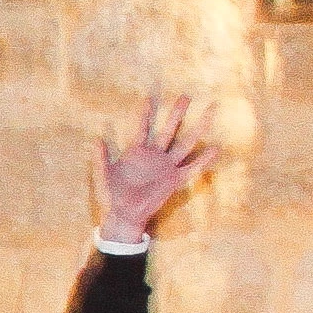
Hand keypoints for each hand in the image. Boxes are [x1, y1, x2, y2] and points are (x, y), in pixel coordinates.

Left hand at [96, 95, 213, 241]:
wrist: (123, 216)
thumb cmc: (111, 196)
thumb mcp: (103, 176)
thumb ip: (101, 158)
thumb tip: (97, 139)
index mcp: (136, 152)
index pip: (142, 128)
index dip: (145, 114)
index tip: (149, 97)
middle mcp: (154, 156)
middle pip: (169, 129)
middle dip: (177, 113)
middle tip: (186, 96)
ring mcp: (166, 167)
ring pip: (185, 143)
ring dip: (197, 128)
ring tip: (210, 112)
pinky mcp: (174, 180)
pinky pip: (192, 167)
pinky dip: (203, 159)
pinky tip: (215, 148)